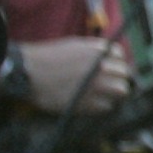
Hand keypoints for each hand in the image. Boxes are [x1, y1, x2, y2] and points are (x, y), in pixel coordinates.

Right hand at [19, 35, 133, 114]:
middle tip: (106, 84)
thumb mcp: (74, 46)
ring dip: (113, 93)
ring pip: (121, 91)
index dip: (114, 62)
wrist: (29, 73)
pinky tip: (89, 102)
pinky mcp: (89, 102)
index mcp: (97, 50)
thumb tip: (107, 59)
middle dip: (117, 78)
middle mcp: (102, 67)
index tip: (109, 68)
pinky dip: (100, 105)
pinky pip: (106, 106)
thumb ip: (93, 52)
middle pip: (124, 74)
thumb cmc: (47, 59)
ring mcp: (97, 85)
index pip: (120, 55)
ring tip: (100, 94)